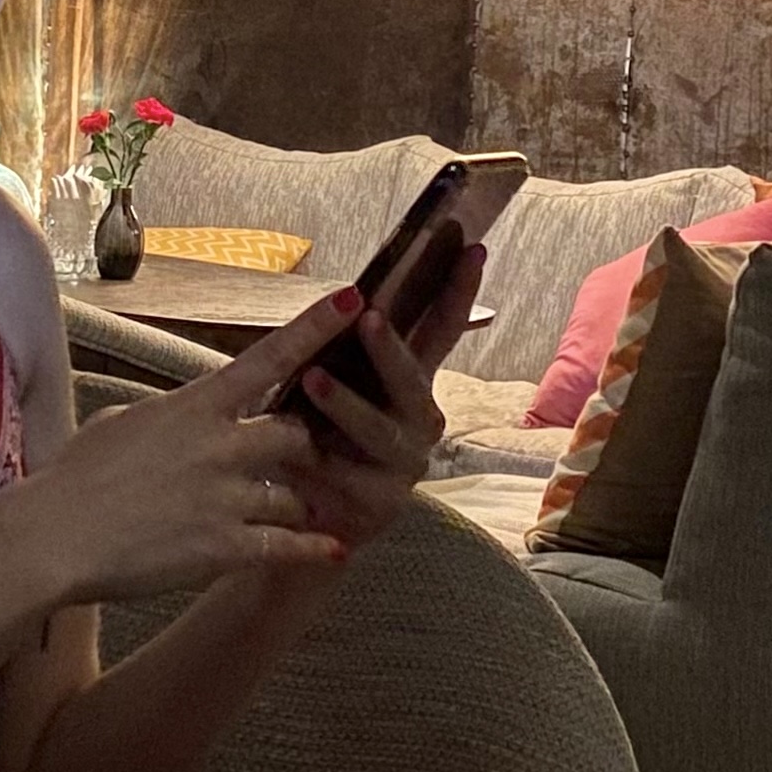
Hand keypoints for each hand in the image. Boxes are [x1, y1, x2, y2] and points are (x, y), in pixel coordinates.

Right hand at [14, 295, 362, 606]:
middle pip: (295, 434)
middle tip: (296, 459)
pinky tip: (334, 551)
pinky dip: (314, 549)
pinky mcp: (224, 548)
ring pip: (294, 495)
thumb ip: (168, 415)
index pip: (268, 357)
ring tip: (294, 515)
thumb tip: (182, 413)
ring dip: (296, 504)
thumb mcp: (121, 423)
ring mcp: (226, 498)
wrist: (53, 537)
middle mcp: (220, 446)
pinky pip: (287, 546)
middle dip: (300, 447)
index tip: (353, 296)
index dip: (315, 326)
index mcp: (194, 406)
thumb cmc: (74, 478)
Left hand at [280, 244, 481, 550]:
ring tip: (315, 380)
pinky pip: (351, 478)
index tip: (472, 248)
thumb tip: (343, 291)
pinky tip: (300, 455)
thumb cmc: (316, 438)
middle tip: (369, 316)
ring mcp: (403, 466)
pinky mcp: (379, 506)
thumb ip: (343, 349)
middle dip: (391, 349)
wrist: (302, 523)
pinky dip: (325, 462)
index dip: (457, 292)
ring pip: (380, 431)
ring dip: (348, 404)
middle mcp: (418, 422)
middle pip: (414, 381)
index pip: (439, 330)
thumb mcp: (328, 387)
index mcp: (410, 384)